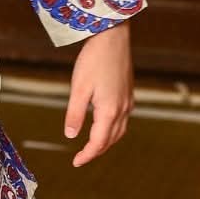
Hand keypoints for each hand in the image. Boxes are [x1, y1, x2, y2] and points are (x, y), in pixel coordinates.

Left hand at [63, 21, 134, 168]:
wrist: (113, 36)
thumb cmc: (94, 59)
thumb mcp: (79, 88)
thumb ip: (75, 114)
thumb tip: (70, 136)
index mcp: (110, 110)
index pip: (98, 142)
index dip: (87, 155)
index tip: (75, 162)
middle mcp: (123, 109)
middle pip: (111, 139)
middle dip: (97, 151)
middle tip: (81, 157)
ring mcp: (128, 101)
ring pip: (120, 130)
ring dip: (106, 141)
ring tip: (91, 146)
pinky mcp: (129, 93)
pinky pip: (123, 119)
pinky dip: (113, 129)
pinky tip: (104, 124)